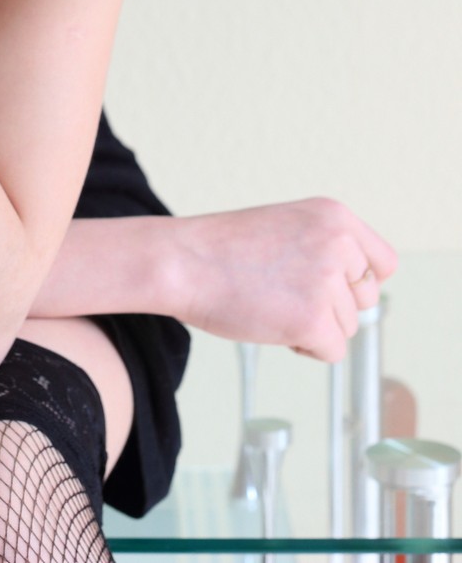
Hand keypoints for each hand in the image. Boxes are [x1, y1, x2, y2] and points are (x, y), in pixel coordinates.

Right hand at [167, 197, 397, 361]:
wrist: (182, 261)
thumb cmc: (223, 248)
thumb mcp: (288, 225)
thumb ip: (327, 246)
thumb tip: (360, 289)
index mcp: (334, 215)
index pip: (383, 262)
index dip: (358, 280)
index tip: (331, 285)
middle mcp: (338, 242)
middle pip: (365, 297)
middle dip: (334, 305)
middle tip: (287, 293)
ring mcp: (327, 280)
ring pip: (347, 326)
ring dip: (314, 325)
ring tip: (271, 303)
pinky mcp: (314, 319)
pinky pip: (332, 351)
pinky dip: (306, 348)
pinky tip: (273, 324)